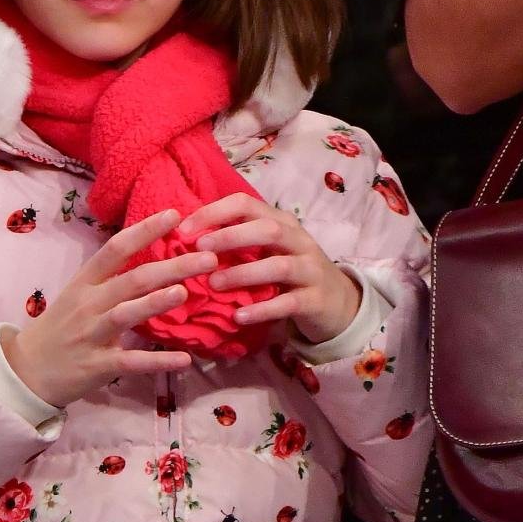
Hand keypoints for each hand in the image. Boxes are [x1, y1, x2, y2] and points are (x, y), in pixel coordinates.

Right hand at [0, 209, 217, 408]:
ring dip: (155, 302)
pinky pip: (130, 362)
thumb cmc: (59, 329)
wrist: (26, 370)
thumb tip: (154, 261)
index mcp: (85, 282)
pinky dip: (157, 361)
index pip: (116, 248)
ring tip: (184, 292)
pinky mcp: (97, 366)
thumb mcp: (78, 296)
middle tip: (207, 257)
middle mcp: (88, 304)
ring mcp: (91, 334)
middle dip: (171, 266)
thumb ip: (111, 280)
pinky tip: (184, 359)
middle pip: (132, 279)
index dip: (144, 230)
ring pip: (126, 314)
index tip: (175, 215)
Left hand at [177, 194, 359, 345]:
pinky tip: (239, 317)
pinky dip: (262, 309)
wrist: (339, 304)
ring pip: (279, 266)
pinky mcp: (316, 300)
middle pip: (267, 230)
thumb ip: (238, 241)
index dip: (214, 212)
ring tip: (214, 284)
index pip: (246, 204)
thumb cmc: (291, 273)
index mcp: (282, 222)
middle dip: (230, 237)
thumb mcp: (269, 249)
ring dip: (243, 273)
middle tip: (199, 250)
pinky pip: (288, 303)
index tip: (184, 230)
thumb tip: (189, 238)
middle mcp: (299, 241)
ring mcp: (311, 270)